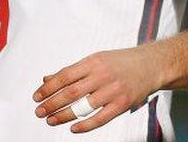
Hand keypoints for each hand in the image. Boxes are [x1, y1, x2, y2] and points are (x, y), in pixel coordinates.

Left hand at [33, 47, 163, 132]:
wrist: (151, 65)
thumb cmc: (119, 62)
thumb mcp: (94, 60)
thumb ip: (72, 71)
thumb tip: (47, 79)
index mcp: (92, 62)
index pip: (64, 76)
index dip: (48, 87)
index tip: (36, 96)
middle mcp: (102, 75)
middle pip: (71, 92)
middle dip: (52, 103)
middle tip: (39, 111)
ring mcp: (113, 90)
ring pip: (84, 106)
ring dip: (64, 115)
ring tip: (51, 120)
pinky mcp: (123, 104)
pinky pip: (101, 118)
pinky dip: (86, 125)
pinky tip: (73, 128)